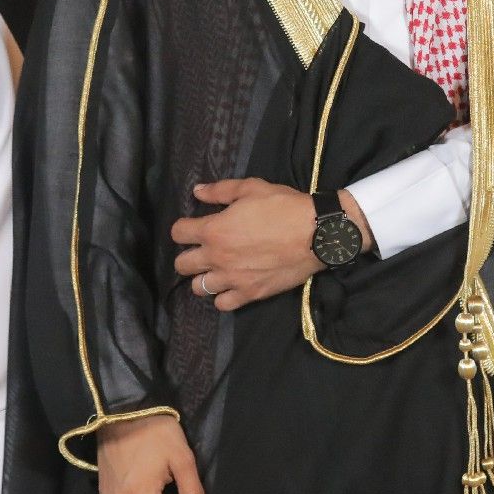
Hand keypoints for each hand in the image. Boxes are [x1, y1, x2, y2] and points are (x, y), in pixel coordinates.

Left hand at [171, 179, 369, 310]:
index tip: (193, 227)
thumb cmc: (283, 206)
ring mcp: (232, 279)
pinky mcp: (250, 294)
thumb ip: (220, 191)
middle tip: (203, 250)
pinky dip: (223, 296)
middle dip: (188, 255)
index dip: (183, 228)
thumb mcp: (251, 188)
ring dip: (204, 278)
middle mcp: (217, 257)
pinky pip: (222, 304)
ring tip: (217, 270)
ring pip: (198, 288)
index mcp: (213, 230)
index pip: (178, 233)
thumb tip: (197, 191)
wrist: (316, 233)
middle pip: (181, 265)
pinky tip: (231, 286)